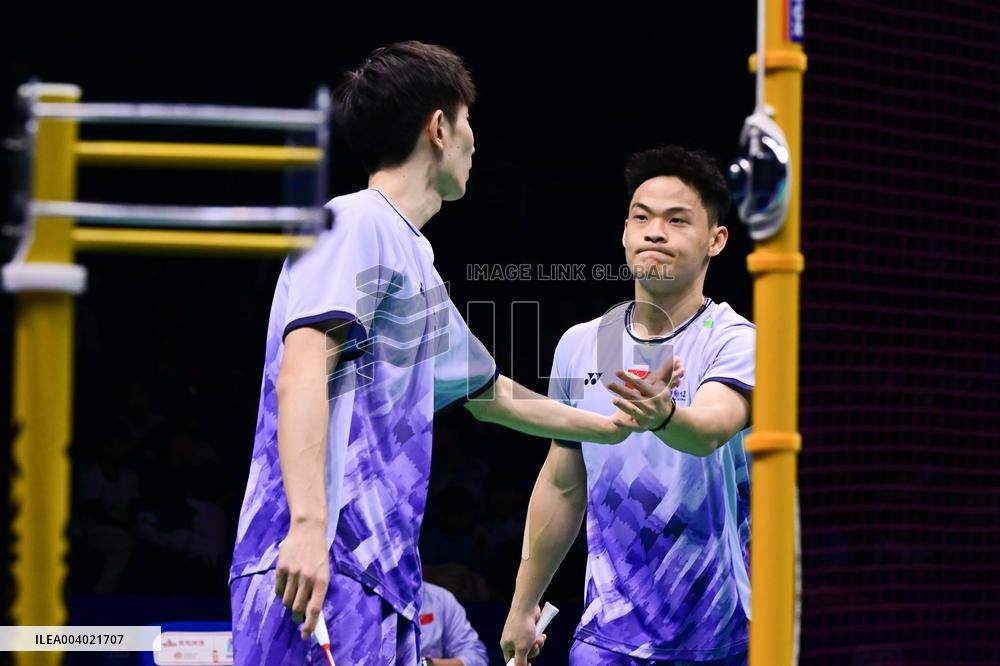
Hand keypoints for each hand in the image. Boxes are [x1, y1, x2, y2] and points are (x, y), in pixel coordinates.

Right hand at [274, 521, 329, 639]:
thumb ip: (317, 590)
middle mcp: (307, 578)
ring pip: (286, 600)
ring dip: (288, 604)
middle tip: (297, 616)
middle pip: (297, 607)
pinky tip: (285, 587)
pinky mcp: (281, 568)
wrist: (308, 530)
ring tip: (292, 597)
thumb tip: (309, 612)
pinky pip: (278, 589)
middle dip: (297, 616)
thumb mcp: (324, 571)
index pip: (314, 609)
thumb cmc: (318, 553)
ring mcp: (293, 573)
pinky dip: (280, 593)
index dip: (310, 625)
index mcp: (322, 580)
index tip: (305, 635)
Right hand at [501, 605, 546, 665]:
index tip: (530, 664)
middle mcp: (512, 640)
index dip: (520, 664)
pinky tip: (542, 634)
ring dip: (537, 644)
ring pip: (530, 647)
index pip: (511, 661)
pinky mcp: (527, 629)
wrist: (527, 606)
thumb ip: (520, 662)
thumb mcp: (522, 648)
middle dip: (533, 651)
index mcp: (506, 646)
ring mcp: (520, 634)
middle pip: (523, 655)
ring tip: (540, 638)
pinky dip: (539, 638)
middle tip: (535, 645)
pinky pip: (534, 639)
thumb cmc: (522, 627)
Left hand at [607, 356, 684, 429]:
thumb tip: (676, 357)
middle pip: (633, 396)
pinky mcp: (641, 427)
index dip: (629, 378)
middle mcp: (650, 406)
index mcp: (654, 395)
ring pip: (632, 411)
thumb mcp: (665, 386)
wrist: (666, 420)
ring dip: (623, 406)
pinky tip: (615, 420)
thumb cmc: (662, 399)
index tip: (618, 372)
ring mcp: (645, 417)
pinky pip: (631, 426)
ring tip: (613, 399)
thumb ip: (667, 372)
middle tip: (609, 384)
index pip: (640, 384)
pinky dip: (623, 424)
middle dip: (621, 390)